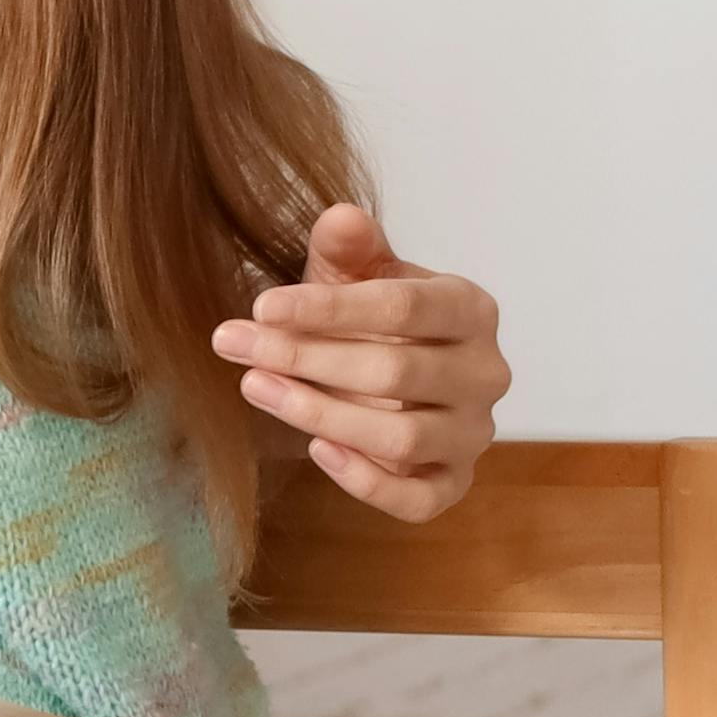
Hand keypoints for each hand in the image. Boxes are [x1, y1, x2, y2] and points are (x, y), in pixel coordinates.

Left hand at [212, 202, 510, 517]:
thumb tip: (340, 217)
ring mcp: (473, 432)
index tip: (260, 307)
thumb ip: (350, 246)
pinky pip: (418, 499)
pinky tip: (313, 448)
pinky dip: (364, 481)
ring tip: (253, 385)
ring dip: (319, 414)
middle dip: (305, 357)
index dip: (329, 308)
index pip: (404, 307)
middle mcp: (485, 372)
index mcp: (469, 310)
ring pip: (402, 437)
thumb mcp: (355, 272)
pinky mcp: (452, 481)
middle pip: (396, 371)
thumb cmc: (370, 316)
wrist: (386, 368)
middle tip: (232, 343)